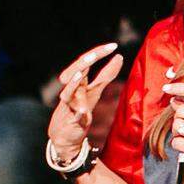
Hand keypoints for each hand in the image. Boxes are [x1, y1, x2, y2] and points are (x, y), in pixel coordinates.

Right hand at [47, 43, 121, 162]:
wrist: (65, 136)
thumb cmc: (80, 110)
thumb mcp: (94, 92)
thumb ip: (105, 76)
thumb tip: (119, 57)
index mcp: (80, 83)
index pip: (87, 62)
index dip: (99, 53)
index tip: (114, 46)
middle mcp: (74, 91)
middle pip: (75, 71)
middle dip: (85, 62)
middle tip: (96, 53)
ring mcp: (70, 105)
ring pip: (68, 92)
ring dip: (73, 84)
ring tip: (80, 75)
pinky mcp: (71, 120)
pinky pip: (73, 116)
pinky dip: (78, 112)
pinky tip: (82, 110)